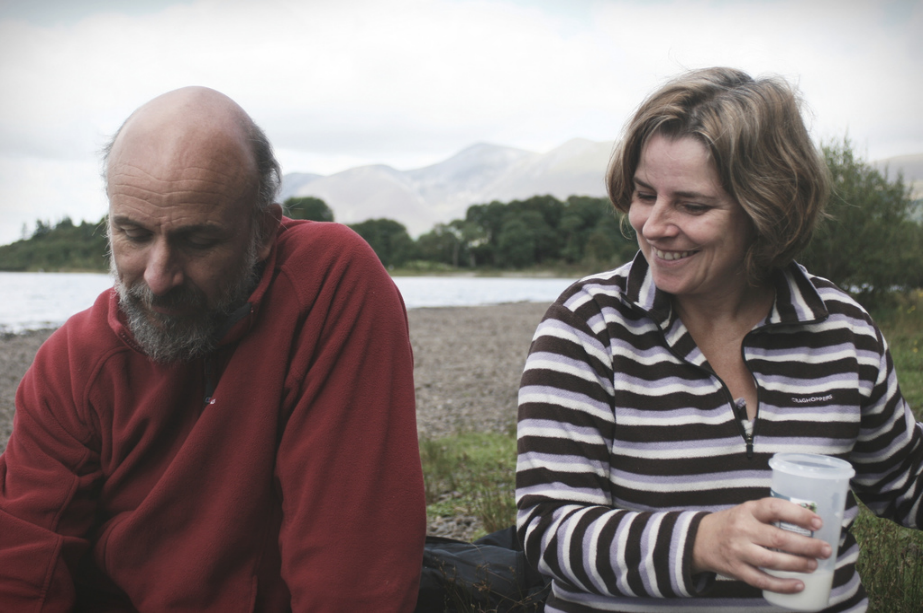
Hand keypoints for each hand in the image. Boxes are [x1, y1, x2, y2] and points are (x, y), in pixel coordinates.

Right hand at [692, 497, 832, 593]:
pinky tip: (798, 585)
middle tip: (825, 549)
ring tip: (814, 565)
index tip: (817, 522)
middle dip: (807, 545)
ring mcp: (738, 551)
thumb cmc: (732, 524)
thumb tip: (809, 522)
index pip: (774, 508)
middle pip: (778, 539)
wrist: (699, 540)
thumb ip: (770, 515)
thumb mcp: (747, 511)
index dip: (798, 515)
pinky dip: (782, 585)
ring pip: (772, 561)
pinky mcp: (736, 570)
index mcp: (748, 510)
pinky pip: (762, 580)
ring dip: (797, 564)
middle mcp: (742, 530)